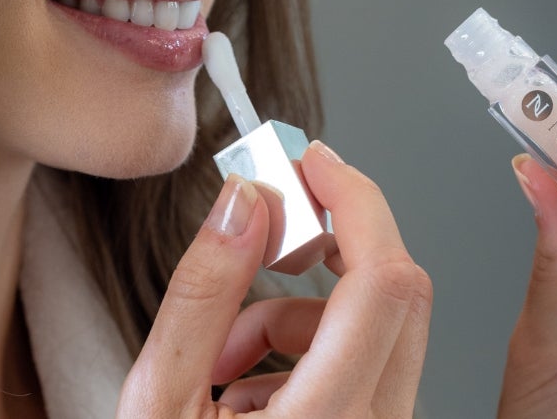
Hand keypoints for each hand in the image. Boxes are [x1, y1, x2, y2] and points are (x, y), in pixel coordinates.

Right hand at [117, 141, 431, 417]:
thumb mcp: (158, 402)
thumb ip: (203, 293)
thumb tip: (244, 202)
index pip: (384, 281)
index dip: (357, 202)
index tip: (312, 162)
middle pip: (398, 292)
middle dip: (337, 240)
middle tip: (274, 224)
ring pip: (378, 327)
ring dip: (301, 311)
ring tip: (223, 351)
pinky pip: (364, 363)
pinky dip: (306, 349)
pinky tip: (243, 385)